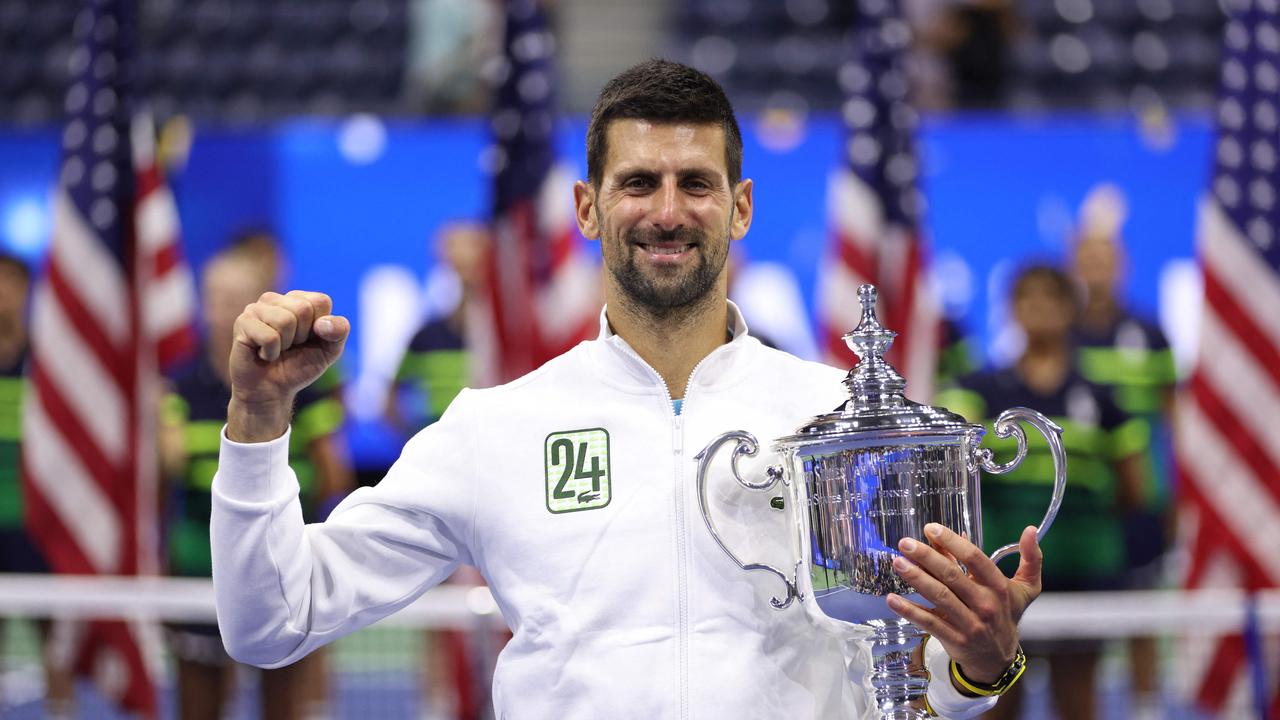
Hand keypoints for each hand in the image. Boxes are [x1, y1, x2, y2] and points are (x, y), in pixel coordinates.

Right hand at [227, 290, 348, 441]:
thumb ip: (339, 331)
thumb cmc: (299, 366)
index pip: (321, 301)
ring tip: (276, 350)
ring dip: (285, 345)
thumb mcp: (330, 350)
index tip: (308, 340)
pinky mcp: (242, 322)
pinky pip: (269, 337)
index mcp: (298, 299)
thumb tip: (323, 323)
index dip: (320, 328)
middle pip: (303, 309)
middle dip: (302, 336)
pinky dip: (270, 353)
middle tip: (290, 347)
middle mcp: (275, 299)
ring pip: (285, 321)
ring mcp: (256, 308)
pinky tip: (262, 354)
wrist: (271, 391)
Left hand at [887, 523, 1041, 683]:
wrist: (999, 659)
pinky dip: (910, 610)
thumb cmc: (1007, 614)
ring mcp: (969, 624)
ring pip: (939, 597)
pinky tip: (892, 598)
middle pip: (952, 576)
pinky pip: (929, 623)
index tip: (931, 528)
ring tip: (898, 563)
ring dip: (916, 579)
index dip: (953, 542)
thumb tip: (1029, 530)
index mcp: (999, 587)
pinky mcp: (954, 639)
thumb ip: (1030, 558)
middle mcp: (985, 605)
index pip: (975, 559)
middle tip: (905, 543)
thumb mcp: (1026, 588)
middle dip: (927, 557)